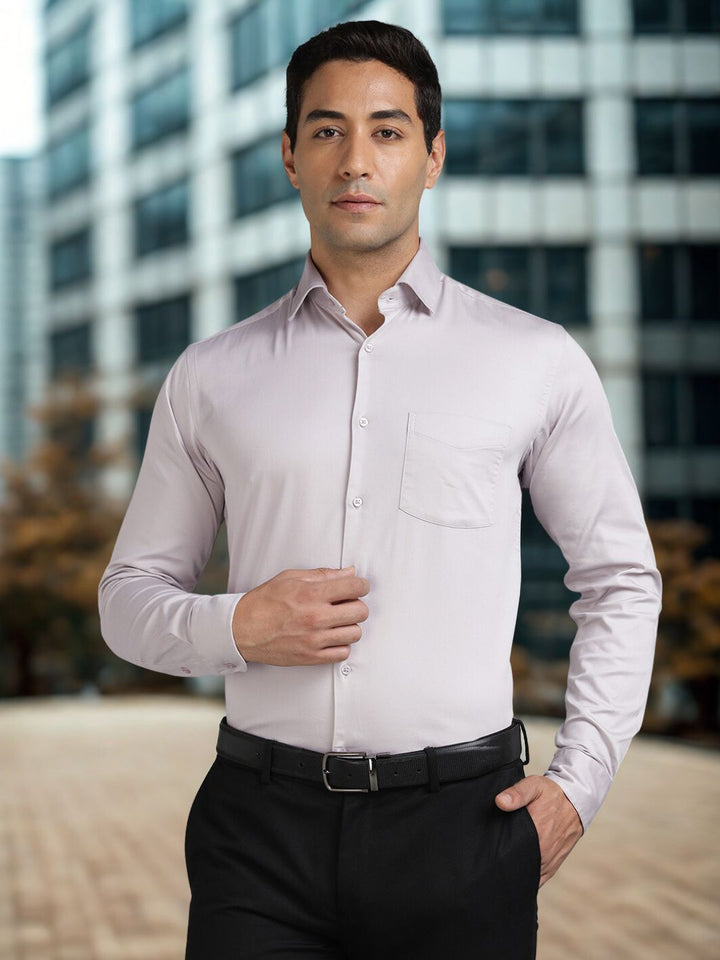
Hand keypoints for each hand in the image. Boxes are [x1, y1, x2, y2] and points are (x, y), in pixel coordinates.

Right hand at [232, 566, 369, 665]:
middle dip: (357, 605)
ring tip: (336, 622)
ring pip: (355, 633)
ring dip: (350, 626)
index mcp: (311, 594)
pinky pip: (343, 653)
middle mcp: (315, 617)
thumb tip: (349, 573)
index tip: (358, 587)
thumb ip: (323, 575)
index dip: (361, 585)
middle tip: (346, 604)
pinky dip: (341, 644)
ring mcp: (314, 640)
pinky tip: (330, 637)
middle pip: (360, 611)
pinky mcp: (311, 657)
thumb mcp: (290, 578)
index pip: (355, 587)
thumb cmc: (265, 602)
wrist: (242, 629)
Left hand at [495, 775, 583, 886]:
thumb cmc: (552, 794)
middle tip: (488, 861)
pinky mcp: (552, 866)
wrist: (575, 803)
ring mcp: (548, 861)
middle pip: (516, 866)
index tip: (485, 853)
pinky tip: (514, 877)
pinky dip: (526, 880)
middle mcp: (543, 851)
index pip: (510, 852)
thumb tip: (500, 801)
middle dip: (503, 864)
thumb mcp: (534, 786)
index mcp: (537, 832)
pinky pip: (537, 880)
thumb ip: (517, 793)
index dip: (497, 854)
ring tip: (499, 868)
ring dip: (514, 873)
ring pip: (526, 876)